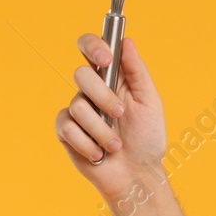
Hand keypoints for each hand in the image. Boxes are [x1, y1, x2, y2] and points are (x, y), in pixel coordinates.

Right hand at [54, 33, 165, 195]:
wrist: (137, 174)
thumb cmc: (146, 137)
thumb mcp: (149, 102)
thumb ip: (137, 71)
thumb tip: (127, 41)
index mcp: (112, 78)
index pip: (92, 48)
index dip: (93, 45)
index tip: (106, 58)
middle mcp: (92, 90)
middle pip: (81, 74)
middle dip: (102, 96)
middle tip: (120, 114)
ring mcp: (77, 110)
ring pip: (78, 106)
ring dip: (101, 129)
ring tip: (116, 144)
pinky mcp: (66, 131)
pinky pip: (67, 128)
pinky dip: (88, 143)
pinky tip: (100, 153)